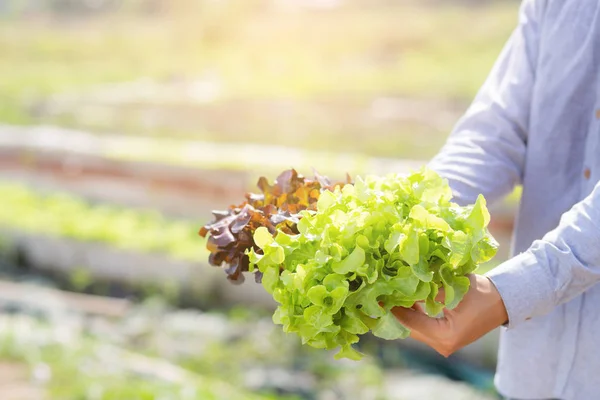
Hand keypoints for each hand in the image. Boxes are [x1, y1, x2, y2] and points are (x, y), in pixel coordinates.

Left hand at [390, 274, 507, 356]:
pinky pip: (425, 329)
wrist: (503, 301)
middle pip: (411, 329)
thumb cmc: (480, 292)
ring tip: (393, 295)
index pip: (411, 322)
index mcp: (446, 335)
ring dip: (406, 314)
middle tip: (384, 295)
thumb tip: (401, 286)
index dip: (394, 308)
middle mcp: (444, 346)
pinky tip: (408, 301)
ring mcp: (446, 346)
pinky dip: (416, 317)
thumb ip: (426, 291)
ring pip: (417, 330)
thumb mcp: (451, 288)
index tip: (381, 297)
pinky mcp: (447, 341)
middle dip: (398, 312)